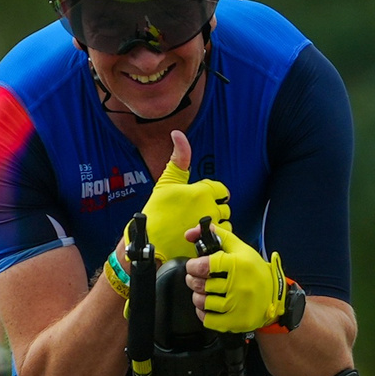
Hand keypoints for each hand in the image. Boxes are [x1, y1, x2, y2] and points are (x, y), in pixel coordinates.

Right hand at [137, 128, 229, 262]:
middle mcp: (210, 207)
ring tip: (199, 224)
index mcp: (202, 191)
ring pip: (225, 221)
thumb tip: (178, 134)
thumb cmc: (156, 210)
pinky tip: (202, 235)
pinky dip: (216, 235)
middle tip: (197, 213)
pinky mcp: (210, 241)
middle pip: (225, 205)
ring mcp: (211, 226)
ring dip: (217, 222)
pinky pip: (223, 236)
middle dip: (214, 207)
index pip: (221, 189)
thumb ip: (179, 157)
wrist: (149, 239)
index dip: (211, 193)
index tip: (199, 199)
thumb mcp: (167, 181)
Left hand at [186, 218, 288, 332]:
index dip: (193, 265)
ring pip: (203, 301)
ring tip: (203, 292)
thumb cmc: (256, 272)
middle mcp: (239, 285)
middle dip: (192, 280)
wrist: (275, 297)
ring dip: (197, 296)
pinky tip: (208, 307)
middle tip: (195, 278)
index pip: (205, 265)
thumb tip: (191, 233)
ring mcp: (237, 305)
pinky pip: (208, 320)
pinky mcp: (235, 321)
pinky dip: (202, 313)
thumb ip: (218, 235)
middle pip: (201, 284)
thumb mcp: (241, 249)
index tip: (193, 266)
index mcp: (239, 264)